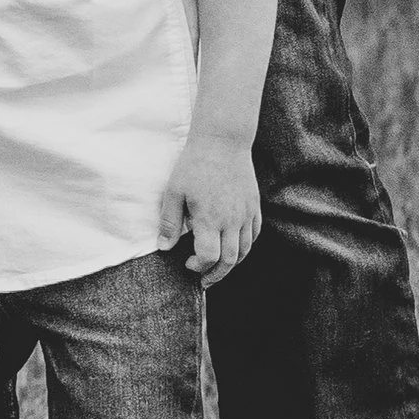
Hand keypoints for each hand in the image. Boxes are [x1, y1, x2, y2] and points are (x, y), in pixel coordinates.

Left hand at [158, 133, 261, 286]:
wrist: (223, 140)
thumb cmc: (194, 164)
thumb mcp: (174, 191)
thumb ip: (169, 222)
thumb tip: (164, 248)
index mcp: (210, 219)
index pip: (208, 257)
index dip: (198, 267)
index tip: (187, 264)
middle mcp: (232, 220)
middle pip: (229, 261)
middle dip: (216, 274)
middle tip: (204, 279)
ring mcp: (246, 213)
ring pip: (244, 250)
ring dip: (231, 264)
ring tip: (218, 267)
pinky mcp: (253, 205)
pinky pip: (254, 234)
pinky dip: (245, 246)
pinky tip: (233, 246)